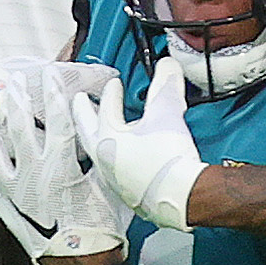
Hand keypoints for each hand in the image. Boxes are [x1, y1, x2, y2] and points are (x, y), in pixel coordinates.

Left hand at [0, 61, 131, 259]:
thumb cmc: (102, 231)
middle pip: (19, 127)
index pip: (56, 118)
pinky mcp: (8, 210)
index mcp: (61, 166)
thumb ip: (97, 156)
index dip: (55, 93)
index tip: (53, 75)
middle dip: (16, 100)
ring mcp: (16, 193)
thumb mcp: (108, 186)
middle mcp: (33, 175)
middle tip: (11, 81)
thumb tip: (96, 133)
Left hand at [70, 56, 207, 232]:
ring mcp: (116, 180)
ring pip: (100, 153)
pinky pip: (117, 171)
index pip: (105, 109)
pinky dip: (119, 159)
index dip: (110, 93)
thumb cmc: (168, 160)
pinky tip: (130, 159)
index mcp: (106, 138)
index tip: (112, 84)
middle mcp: (105, 161)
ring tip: (106, 131)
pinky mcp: (131, 195)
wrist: (183, 198)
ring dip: (101, 138)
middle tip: (82, 103)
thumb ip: (165, 87)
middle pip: (89, 132)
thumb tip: (167, 67)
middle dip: (86, 115)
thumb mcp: (167, 114)